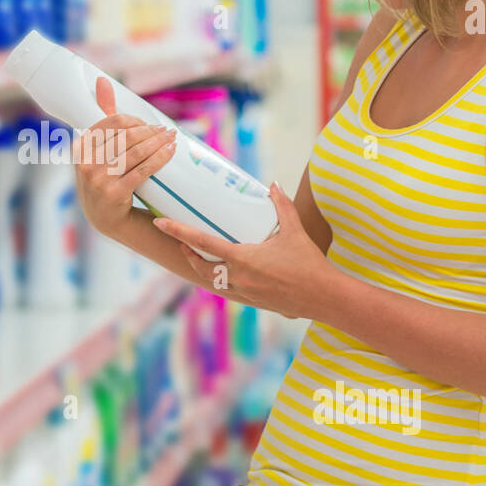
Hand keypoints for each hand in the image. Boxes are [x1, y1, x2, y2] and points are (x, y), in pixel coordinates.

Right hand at [73, 76, 176, 237]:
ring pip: (137, 152)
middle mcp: (85, 162)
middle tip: (167, 130)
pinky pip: (144, 170)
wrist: (105, 218)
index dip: (134, 120)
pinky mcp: (114, 193)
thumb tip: (102, 80)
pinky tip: (171, 152)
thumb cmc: (103, 176)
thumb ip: (101, 114)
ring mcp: (98, 179)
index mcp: (79, 147)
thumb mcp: (97, 149)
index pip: (112, 122)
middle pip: (127, 136)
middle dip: (151, 131)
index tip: (148, 124)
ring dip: (159, 142)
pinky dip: (161, 158)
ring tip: (172, 138)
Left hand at [153, 181, 333, 318]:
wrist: (324, 297)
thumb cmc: (309, 263)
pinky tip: (223, 273)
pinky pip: (228, 290)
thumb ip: (282, 205)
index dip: (179, 232)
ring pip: (213, 281)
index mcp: (244, 259)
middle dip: (188, 254)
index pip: (203, 242)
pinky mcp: (254, 302)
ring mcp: (245, 292)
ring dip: (202, 269)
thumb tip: (273, 183)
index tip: (161, 223)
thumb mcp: (295, 230)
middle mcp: (239, 278)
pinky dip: (220, 280)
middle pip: (201, 267)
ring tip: (197, 256)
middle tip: (181, 242)